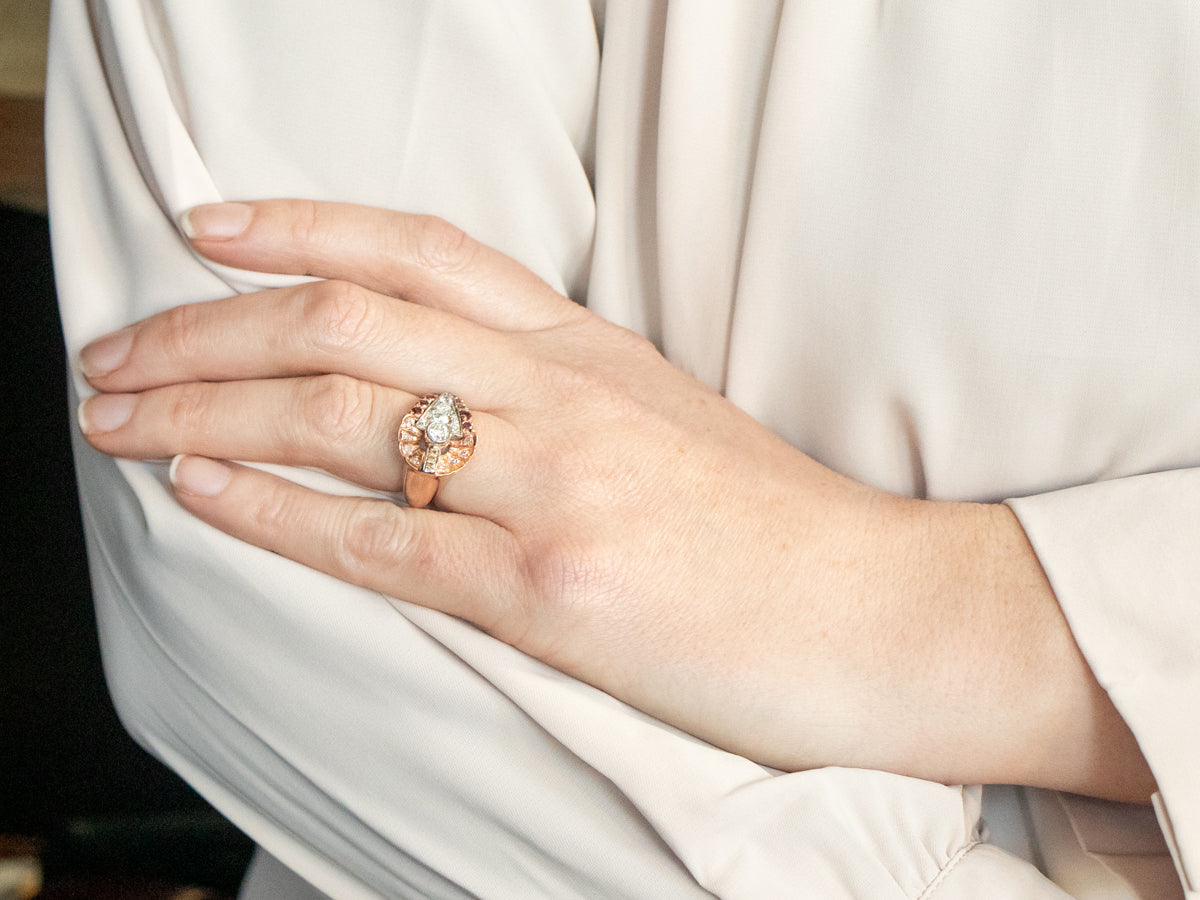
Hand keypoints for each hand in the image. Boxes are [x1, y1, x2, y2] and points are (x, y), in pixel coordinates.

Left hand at [78, 200, 1152, 799]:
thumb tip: (448, 398)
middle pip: (348, 320)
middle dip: (205, 327)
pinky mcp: (552, 587)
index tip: (207, 229)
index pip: (421, 250)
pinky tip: (198, 488)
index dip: (299, 226)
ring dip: (203, 407)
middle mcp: (563, 396)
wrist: (881, 610)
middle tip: (115, 348)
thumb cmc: (776, 529)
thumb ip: (558, 396)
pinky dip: (270, 507)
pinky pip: (379, 537)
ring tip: (114, 415)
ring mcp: (556, 484)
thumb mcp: (664, 422)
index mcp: (589, 349)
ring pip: (342, 414)